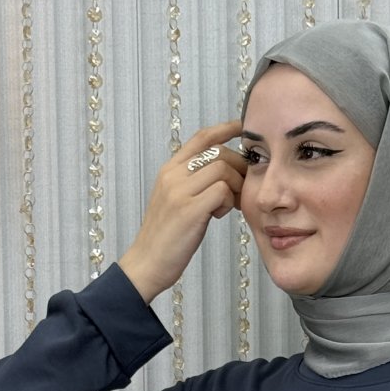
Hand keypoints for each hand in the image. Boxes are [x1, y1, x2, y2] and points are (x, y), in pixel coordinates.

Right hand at [118, 122, 249, 303]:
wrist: (147, 262)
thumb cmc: (166, 236)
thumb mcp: (175, 200)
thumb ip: (193, 183)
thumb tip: (223, 173)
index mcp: (169, 170)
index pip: (201, 138)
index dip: (224, 129)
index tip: (242, 128)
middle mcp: (173, 175)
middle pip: (218, 153)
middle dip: (239, 168)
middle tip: (242, 189)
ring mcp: (180, 191)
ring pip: (223, 170)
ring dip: (235, 187)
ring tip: (229, 206)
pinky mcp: (189, 209)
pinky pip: (222, 191)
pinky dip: (229, 202)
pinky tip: (220, 215)